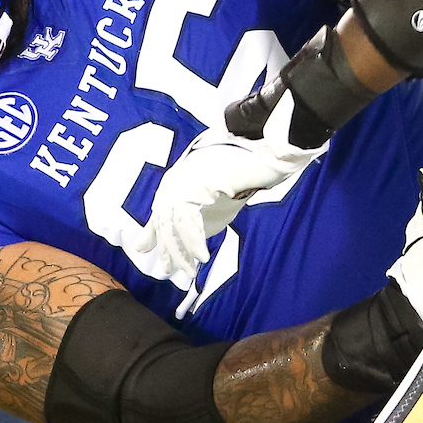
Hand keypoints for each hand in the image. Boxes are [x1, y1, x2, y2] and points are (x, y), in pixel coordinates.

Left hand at [139, 102, 327, 278]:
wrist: (262, 151)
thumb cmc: (240, 173)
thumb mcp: (212, 203)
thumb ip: (192, 220)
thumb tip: (173, 242)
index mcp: (177, 180)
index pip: (161, 214)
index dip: (160, 239)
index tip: (167, 263)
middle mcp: (175, 178)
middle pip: (163, 220)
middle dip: (169, 249)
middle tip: (175, 272)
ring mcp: (184, 179)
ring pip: (172, 222)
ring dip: (181, 250)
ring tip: (191, 270)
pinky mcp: (196, 183)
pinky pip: (188, 219)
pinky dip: (194, 241)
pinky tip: (201, 256)